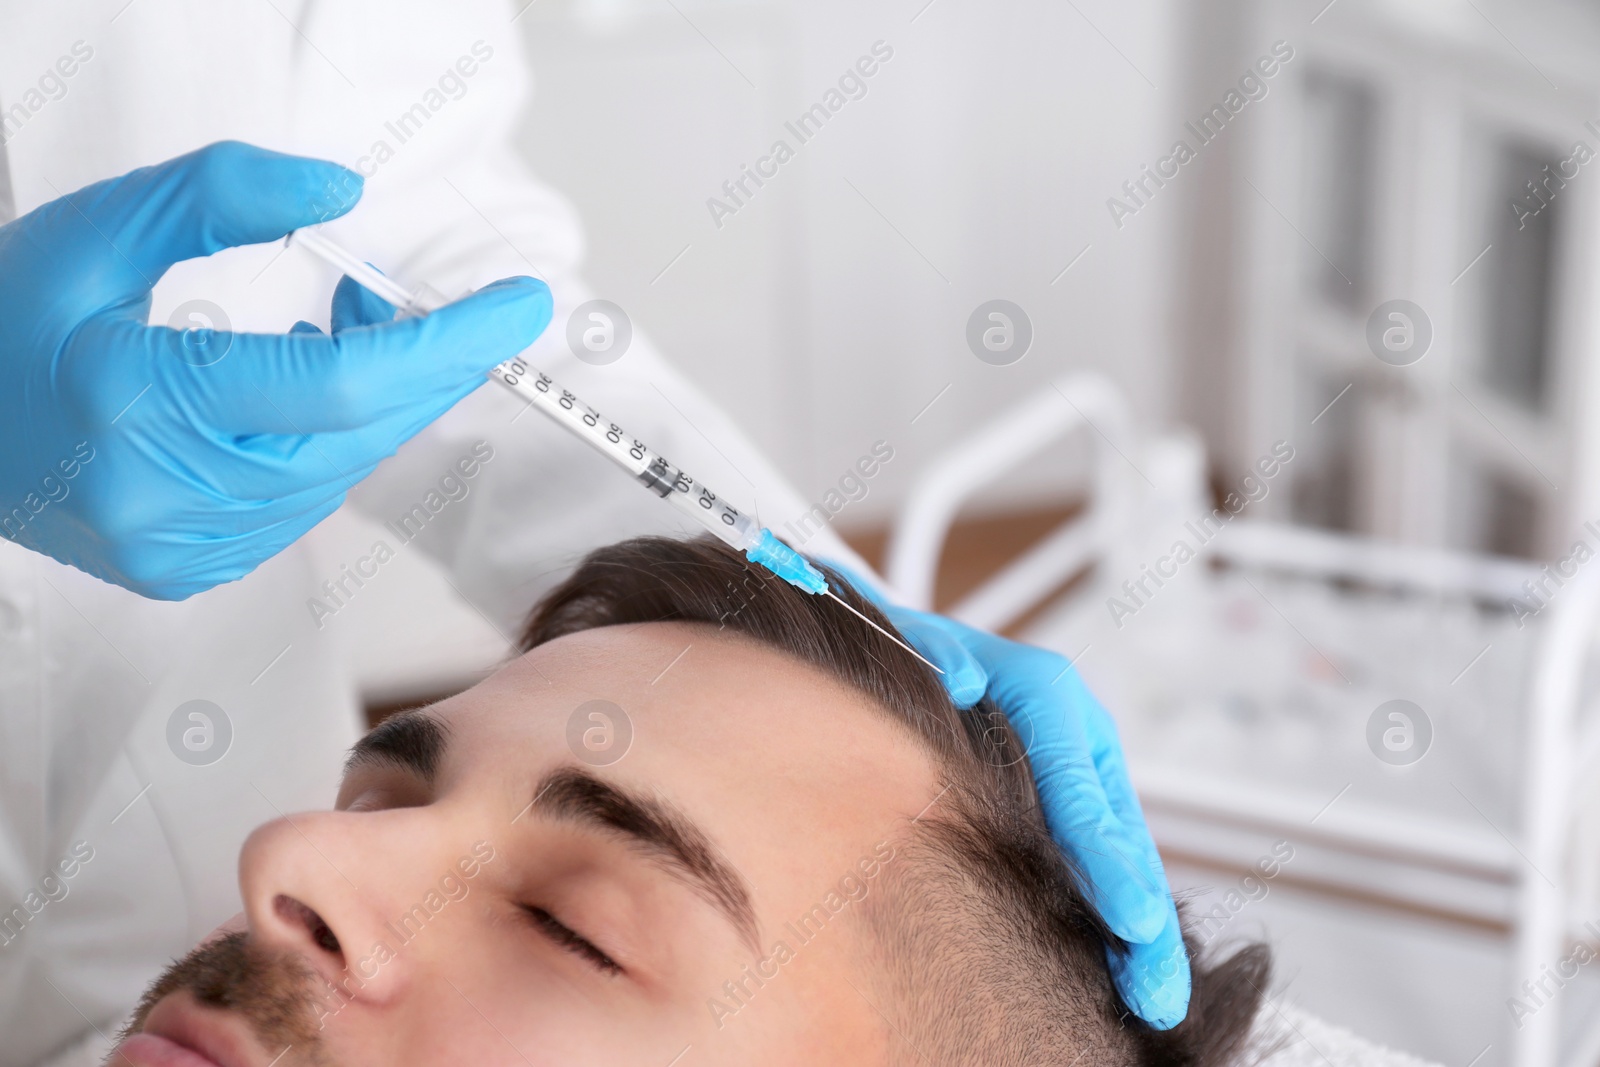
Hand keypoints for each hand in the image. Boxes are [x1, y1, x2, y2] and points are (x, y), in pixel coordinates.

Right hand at [0, 141, 551, 598]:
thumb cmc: (4, 323)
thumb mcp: (101, 229)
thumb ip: (219, 195)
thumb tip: (342, 191)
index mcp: (138, 406)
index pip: (343, 384)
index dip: (444, 343)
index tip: (516, 307)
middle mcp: (164, 497)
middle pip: (358, 435)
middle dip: (426, 365)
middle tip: (463, 308)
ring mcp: (178, 546)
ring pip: (337, 471)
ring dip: (372, 396)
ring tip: (346, 319)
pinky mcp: (188, 568)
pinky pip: (301, 500)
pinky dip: (325, 438)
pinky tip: (300, 385)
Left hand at [834, 570, 1190, 1027]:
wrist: (908, 649)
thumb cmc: (909, 654)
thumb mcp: (916, 643)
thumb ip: (938, 661)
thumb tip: (961, 678)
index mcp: (1047, 693)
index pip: (1081, 791)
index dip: (1109, 861)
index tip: (1134, 920)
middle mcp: (1076, 733)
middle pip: (1118, 835)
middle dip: (1145, 919)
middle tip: (1158, 992)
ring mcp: (1076, 770)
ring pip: (1119, 856)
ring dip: (1139, 931)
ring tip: (1154, 999)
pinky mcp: (1065, 802)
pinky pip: (1096, 861)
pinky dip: (1113, 914)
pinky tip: (1118, 972)